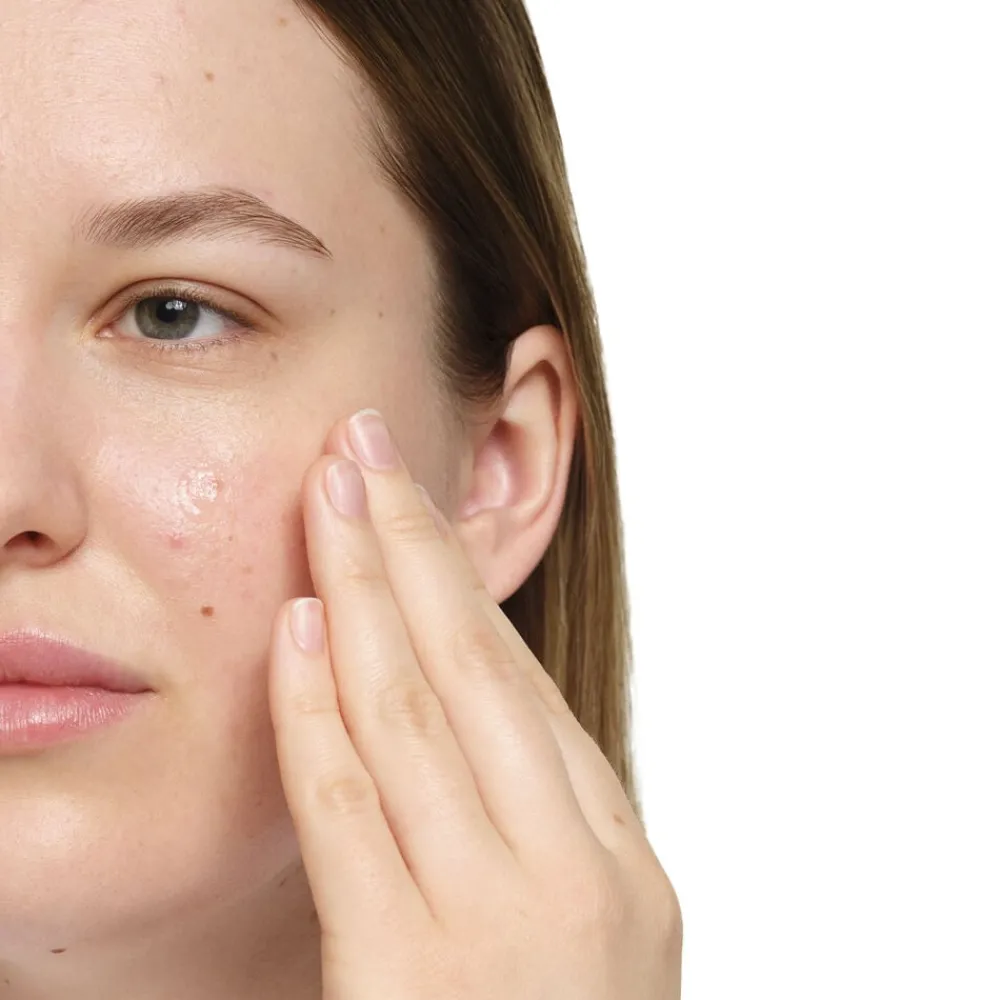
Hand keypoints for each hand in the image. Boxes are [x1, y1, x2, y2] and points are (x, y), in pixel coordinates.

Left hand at [268, 408, 681, 998]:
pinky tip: (298, 631)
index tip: (408, 497)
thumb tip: (455, 685)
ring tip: (328, 499)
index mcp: (618, 857)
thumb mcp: (579, 917)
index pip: (517, 684)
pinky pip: (353, 811)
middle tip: (366, 448)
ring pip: (415, 715)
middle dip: (412, 545)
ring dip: (363, 594)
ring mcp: (499, 925)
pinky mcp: (412, 982)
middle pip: (473, 668)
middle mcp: (574, 873)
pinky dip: (320, 711)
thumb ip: (530, 813)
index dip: (455, 578)